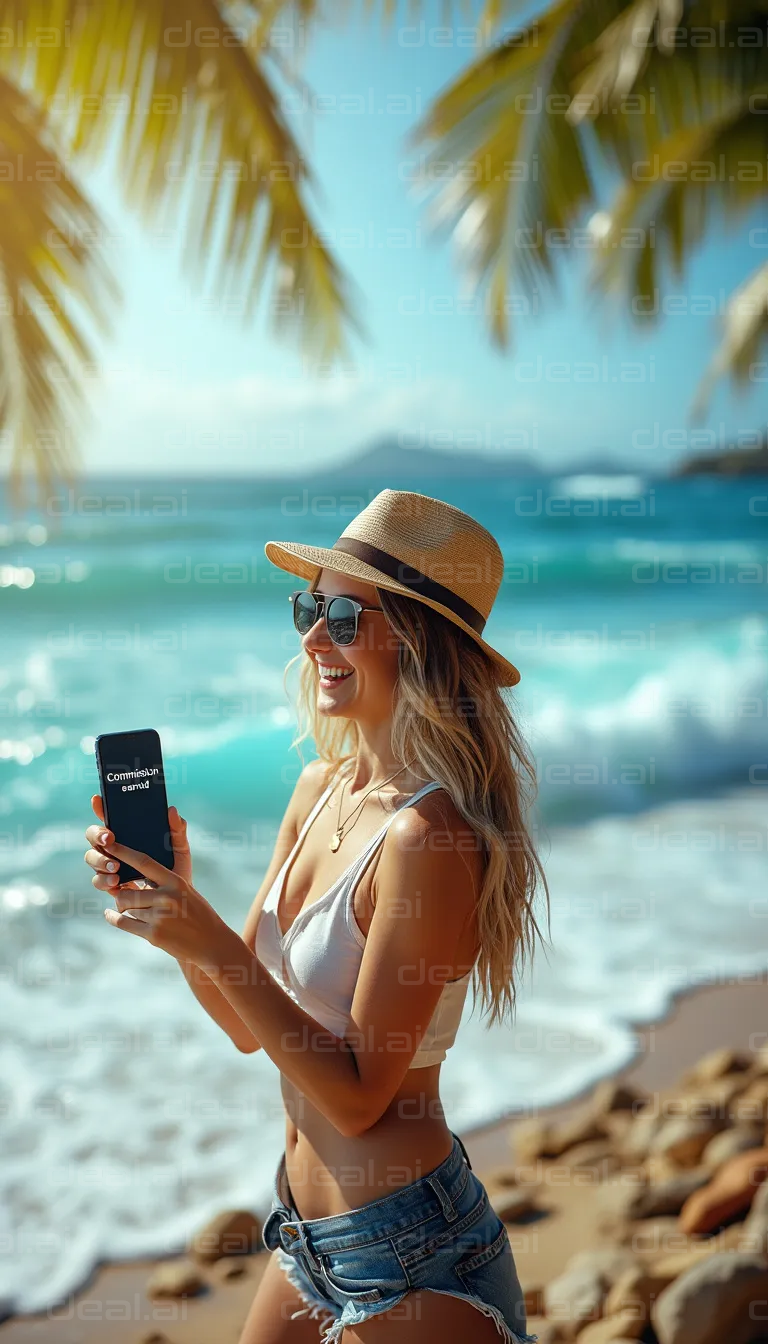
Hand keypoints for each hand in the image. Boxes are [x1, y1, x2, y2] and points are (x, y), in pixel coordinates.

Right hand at [85, 795, 192, 893]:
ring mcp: (110, 866)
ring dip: (100, 860)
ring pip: (92, 858)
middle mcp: (115, 848)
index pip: (111, 818)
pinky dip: (104, 880)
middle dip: (97, 835)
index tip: (97, 800)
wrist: (177, 902)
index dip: (100, 808)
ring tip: (115, 866)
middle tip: (109, 839)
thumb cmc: (176, 870)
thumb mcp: (180, 849)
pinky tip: (116, 882)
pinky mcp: (111, 886)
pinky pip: (99, 881)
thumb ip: (177, 831)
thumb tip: (172, 810)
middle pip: (94, 836)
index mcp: (129, 835)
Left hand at [89, 833, 230, 967]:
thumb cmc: (198, 914)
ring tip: (125, 908)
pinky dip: (114, 918)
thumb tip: (134, 879)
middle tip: (122, 895)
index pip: (144, 862)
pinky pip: (124, 923)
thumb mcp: (185, 892)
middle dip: (121, 895)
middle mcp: (167, 898)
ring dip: (123, 909)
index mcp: (176, 882)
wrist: (212, 943)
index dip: (124, 852)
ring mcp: (160, 917)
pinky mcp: (154, 935)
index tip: (109, 844)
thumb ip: (163, 884)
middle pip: (127, 892)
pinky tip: (110, 915)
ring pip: (126, 908)